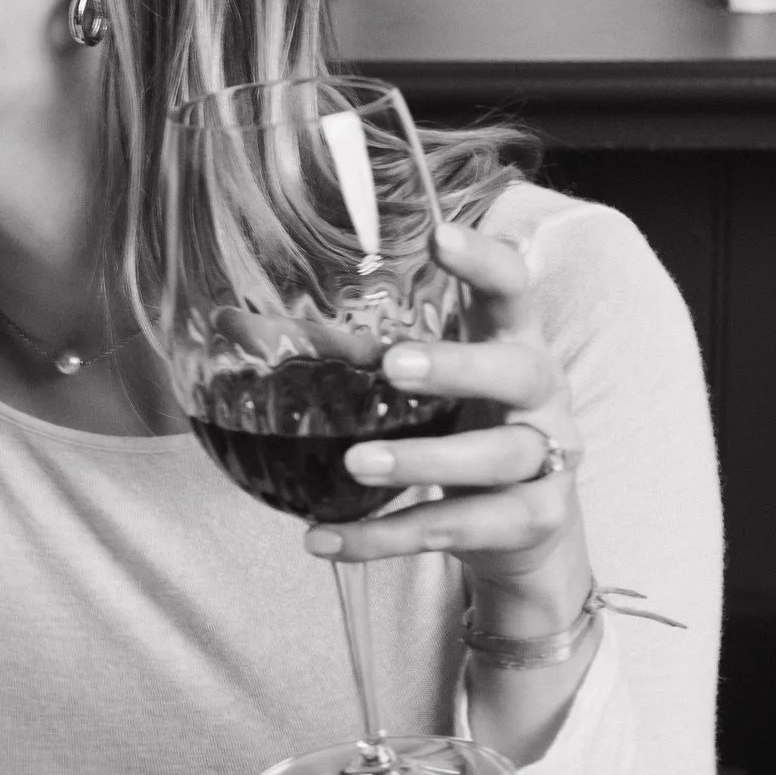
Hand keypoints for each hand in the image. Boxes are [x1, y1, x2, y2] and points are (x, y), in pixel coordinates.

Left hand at [309, 218, 592, 641]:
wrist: (524, 532)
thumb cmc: (460, 430)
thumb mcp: (420, 389)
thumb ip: (347, 355)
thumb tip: (228, 322)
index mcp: (512, 342)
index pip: (513, 289)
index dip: (485, 260)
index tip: (439, 235)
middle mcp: (541, 395)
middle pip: (520, 371)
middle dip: (459, 367)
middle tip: (392, 366)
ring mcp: (547, 460)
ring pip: (497, 457)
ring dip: (423, 461)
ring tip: (355, 464)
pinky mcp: (533, 521)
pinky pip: (461, 529)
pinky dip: (389, 538)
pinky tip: (325, 539)